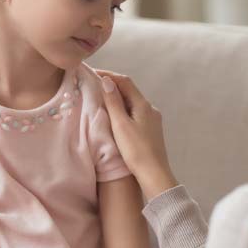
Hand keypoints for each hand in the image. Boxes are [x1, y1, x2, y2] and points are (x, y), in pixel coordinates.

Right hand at [96, 70, 177, 200]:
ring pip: (132, 102)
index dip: (109, 75)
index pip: (125, 81)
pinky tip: (115, 117)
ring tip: (101, 99)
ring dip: (117, 98)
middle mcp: (150, 109)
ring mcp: (152, 120)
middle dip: (112, 85)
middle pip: (130, 91)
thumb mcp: (121, 125)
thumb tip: (107, 81)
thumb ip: (114, 102)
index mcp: (143, 105)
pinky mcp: (151, 130)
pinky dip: (123, 109)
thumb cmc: (136, 150)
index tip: (93, 73)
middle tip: (94, 85)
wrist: (154, 174)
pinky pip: (135, 113)